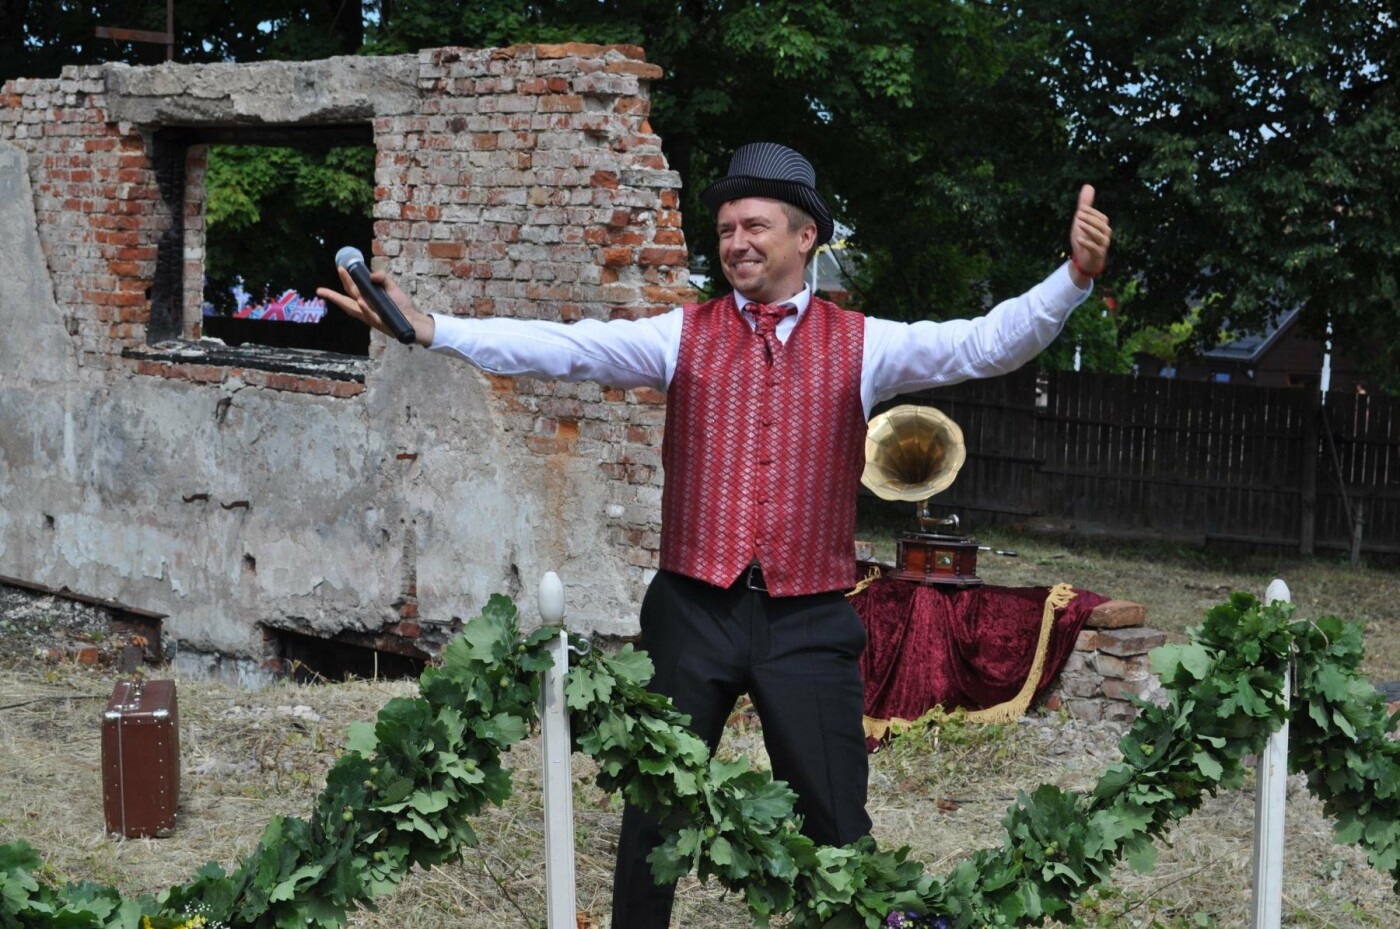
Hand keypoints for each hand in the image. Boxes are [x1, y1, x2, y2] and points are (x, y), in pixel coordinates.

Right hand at [316, 267, 435, 346]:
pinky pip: (371, 316)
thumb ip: (382, 278)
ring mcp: (371, 317)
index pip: (351, 289)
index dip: (345, 280)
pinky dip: (365, 309)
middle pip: (346, 302)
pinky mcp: (380, 323)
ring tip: (336, 295)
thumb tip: (371, 275)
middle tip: (320, 291)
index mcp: (366, 300)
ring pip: (355, 310)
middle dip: (333, 296)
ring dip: (347, 302)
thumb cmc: (400, 305)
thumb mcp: (391, 287)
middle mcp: (365, 309)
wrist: (413, 320)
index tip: (340, 268)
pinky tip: (360, 302)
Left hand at [1068, 184, 1111, 287]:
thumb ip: (1085, 205)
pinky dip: (1087, 243)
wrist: (1083, 261)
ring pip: (1099, 236)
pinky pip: (1094, 248)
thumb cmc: (1084, 239)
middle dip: (1090, 220)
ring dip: (1088, 229)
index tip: (1080, 210)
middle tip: (1078, 216)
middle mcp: (1105, 235)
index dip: (1091, 213)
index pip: (1100, 217)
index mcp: (1103, 226)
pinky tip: (1078, 239)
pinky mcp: (1097, 255)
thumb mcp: (1081, 221)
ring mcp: (1102, 246)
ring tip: (1078, 224)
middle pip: (1101, 225)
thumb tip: (1088, 186)